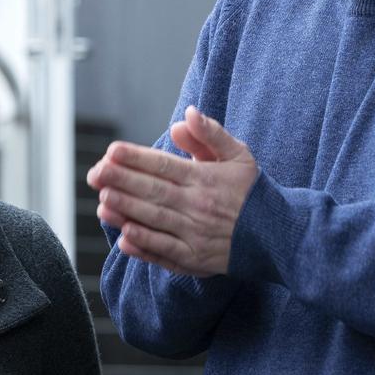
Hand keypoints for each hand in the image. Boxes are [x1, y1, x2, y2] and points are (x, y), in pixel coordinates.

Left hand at [86, 106, 257, 276]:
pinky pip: (165, 253)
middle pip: (153, 192)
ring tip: (103, 200)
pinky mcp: (195, 260)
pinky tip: (124, 238)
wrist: (279, 235)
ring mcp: (196, 236)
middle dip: (121, 181)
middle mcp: (198, 207)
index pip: (164, 166)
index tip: (112, 150)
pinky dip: (144, 247)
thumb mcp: (238, 155)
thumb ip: (211, 134)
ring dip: (126, 211)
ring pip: (155, 222)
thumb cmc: (253, 192)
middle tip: (95, 172)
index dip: (137, 158)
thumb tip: (186, 114)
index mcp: (206, 179)